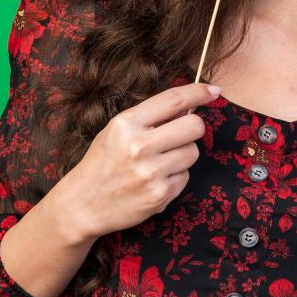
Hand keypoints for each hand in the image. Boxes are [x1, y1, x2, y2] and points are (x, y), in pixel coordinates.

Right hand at [50, 82, 216, 241]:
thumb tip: (189, 105)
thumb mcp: (117, 131)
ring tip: (159, 162)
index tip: (213, 91)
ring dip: (183, 155)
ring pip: (193, 152)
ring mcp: (150, 172)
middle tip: (181, 135)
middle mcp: (138, 146)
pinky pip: (185, 177)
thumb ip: (150, 117)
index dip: (199, 92)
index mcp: (126, 124)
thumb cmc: (103, 163)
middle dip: (194, 128)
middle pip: (194, 126)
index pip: (174, 100)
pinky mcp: (159, 195)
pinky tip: (154, 181)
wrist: (82, 205)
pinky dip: (175, 177)